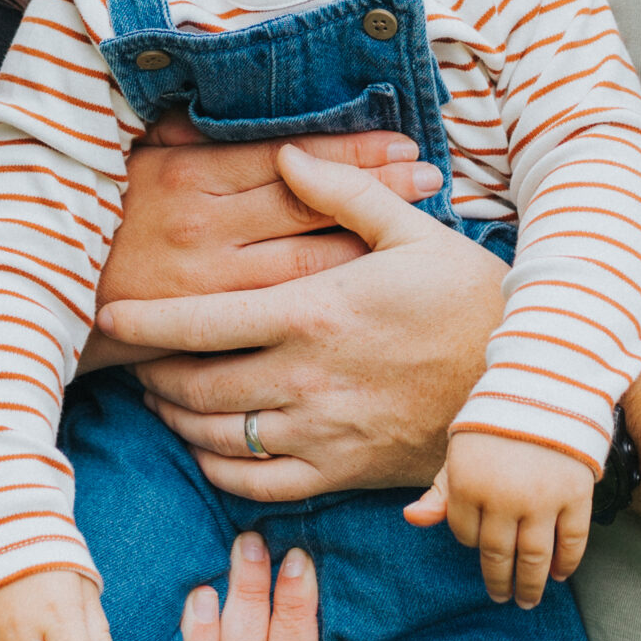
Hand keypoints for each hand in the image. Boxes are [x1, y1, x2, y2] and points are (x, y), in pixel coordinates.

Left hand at [102, 146, 506, 498]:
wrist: (529, 383)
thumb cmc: (472, 299)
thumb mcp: (413, 231)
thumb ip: (342, 191)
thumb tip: (287, 154)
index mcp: (314, 310)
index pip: (200, 322)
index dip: (144, 324)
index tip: (111, 318)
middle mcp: (307, 376)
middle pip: (195, 385)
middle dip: (152, 375)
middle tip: (135, 362)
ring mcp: (323, 431)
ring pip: (218, 437)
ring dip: (177, 421)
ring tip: (162, 401)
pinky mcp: (344, 472)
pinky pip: (258, 486)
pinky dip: (219, 472)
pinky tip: (210, 450)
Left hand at [405, 431, 594, 607]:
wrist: (546, 388)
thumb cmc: (496, 425)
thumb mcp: (460, 451)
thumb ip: (440, 490)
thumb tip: (412, 519)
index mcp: (468, 483)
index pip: (466, 534)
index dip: (472, 541)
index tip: (482, 544)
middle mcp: (503, 497)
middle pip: (498, 555)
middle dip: (500, 582)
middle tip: (504, 599)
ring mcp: (542, 498)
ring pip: (535, 557)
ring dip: (531, 585)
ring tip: (528, 599)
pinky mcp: (575, 494)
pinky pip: (572, 540)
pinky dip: (568, 563)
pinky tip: (560, 574)